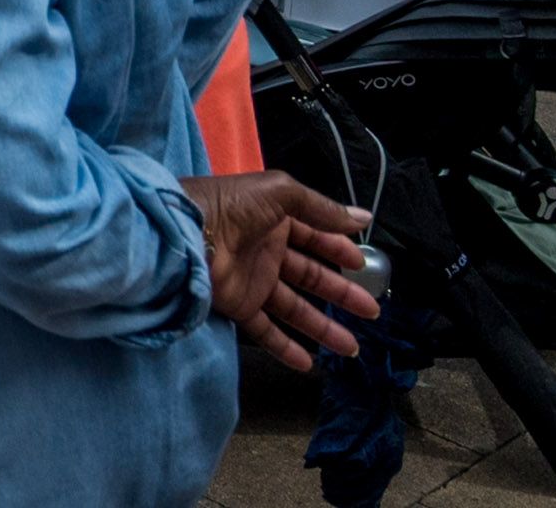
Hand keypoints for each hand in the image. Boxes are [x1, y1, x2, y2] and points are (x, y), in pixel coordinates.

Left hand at [182, 169, 377, 367]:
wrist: (184, 232)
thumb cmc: (231, 206)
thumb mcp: (280, 193)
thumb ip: (321, 207)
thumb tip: (362, 218)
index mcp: (272, 219)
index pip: (313, 236)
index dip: (337, 250)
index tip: (362, 265)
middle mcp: (264, 250)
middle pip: (310, 276)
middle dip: (340, 293)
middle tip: (371, 311)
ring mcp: (251, 280)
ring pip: (294, 308)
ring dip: (322, 328)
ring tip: (352, 348)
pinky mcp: (237, 305)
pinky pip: (265, 330)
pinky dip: (285, 347)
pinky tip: (309, 363)